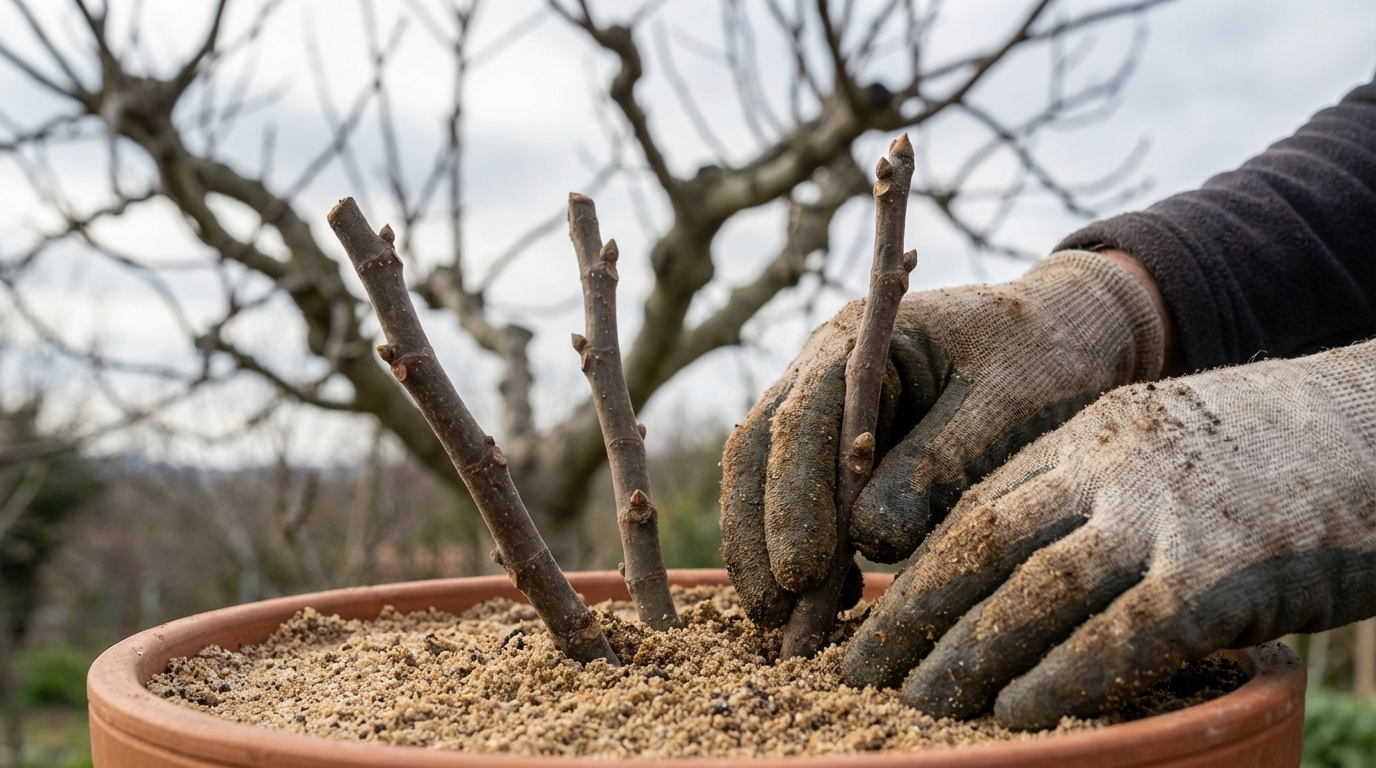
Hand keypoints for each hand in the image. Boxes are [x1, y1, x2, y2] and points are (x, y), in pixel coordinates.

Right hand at [721, 250, 1164, 626]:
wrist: (1069, 332)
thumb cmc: (1042, 363)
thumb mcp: (1002, 410)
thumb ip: (937, 467)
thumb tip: (871, 544)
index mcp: (860, 339)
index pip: (802, 421)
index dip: (793, 501)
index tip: (801, 575)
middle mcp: (823, 366)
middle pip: (760, 449)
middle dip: (758, 535)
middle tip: (773, 616)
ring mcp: (822, 404)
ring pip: (763, 473)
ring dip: (763, 547)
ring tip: (785, 623)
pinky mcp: (837, 444)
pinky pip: (795, 492)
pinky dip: (798, 545)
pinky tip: (824, 596)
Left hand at [845, 341, 1375, 728]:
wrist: (1373, 427)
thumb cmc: (1260, 455)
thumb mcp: (1155, 447)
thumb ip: (1085, 495)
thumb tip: (1009, 575)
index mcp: (1086, 439)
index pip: (975, 507)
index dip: (913, 570)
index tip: (869, 616)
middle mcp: (1111, 470)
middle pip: (983, 546)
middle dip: (912, 613)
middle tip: (859, 670)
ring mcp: (1165, 518)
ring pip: (1037, 592)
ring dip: (966, 654)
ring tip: (916, 702)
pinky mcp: (1221, 575)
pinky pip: (1121, 635)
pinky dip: (1061, 678)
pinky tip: (1014, 714)